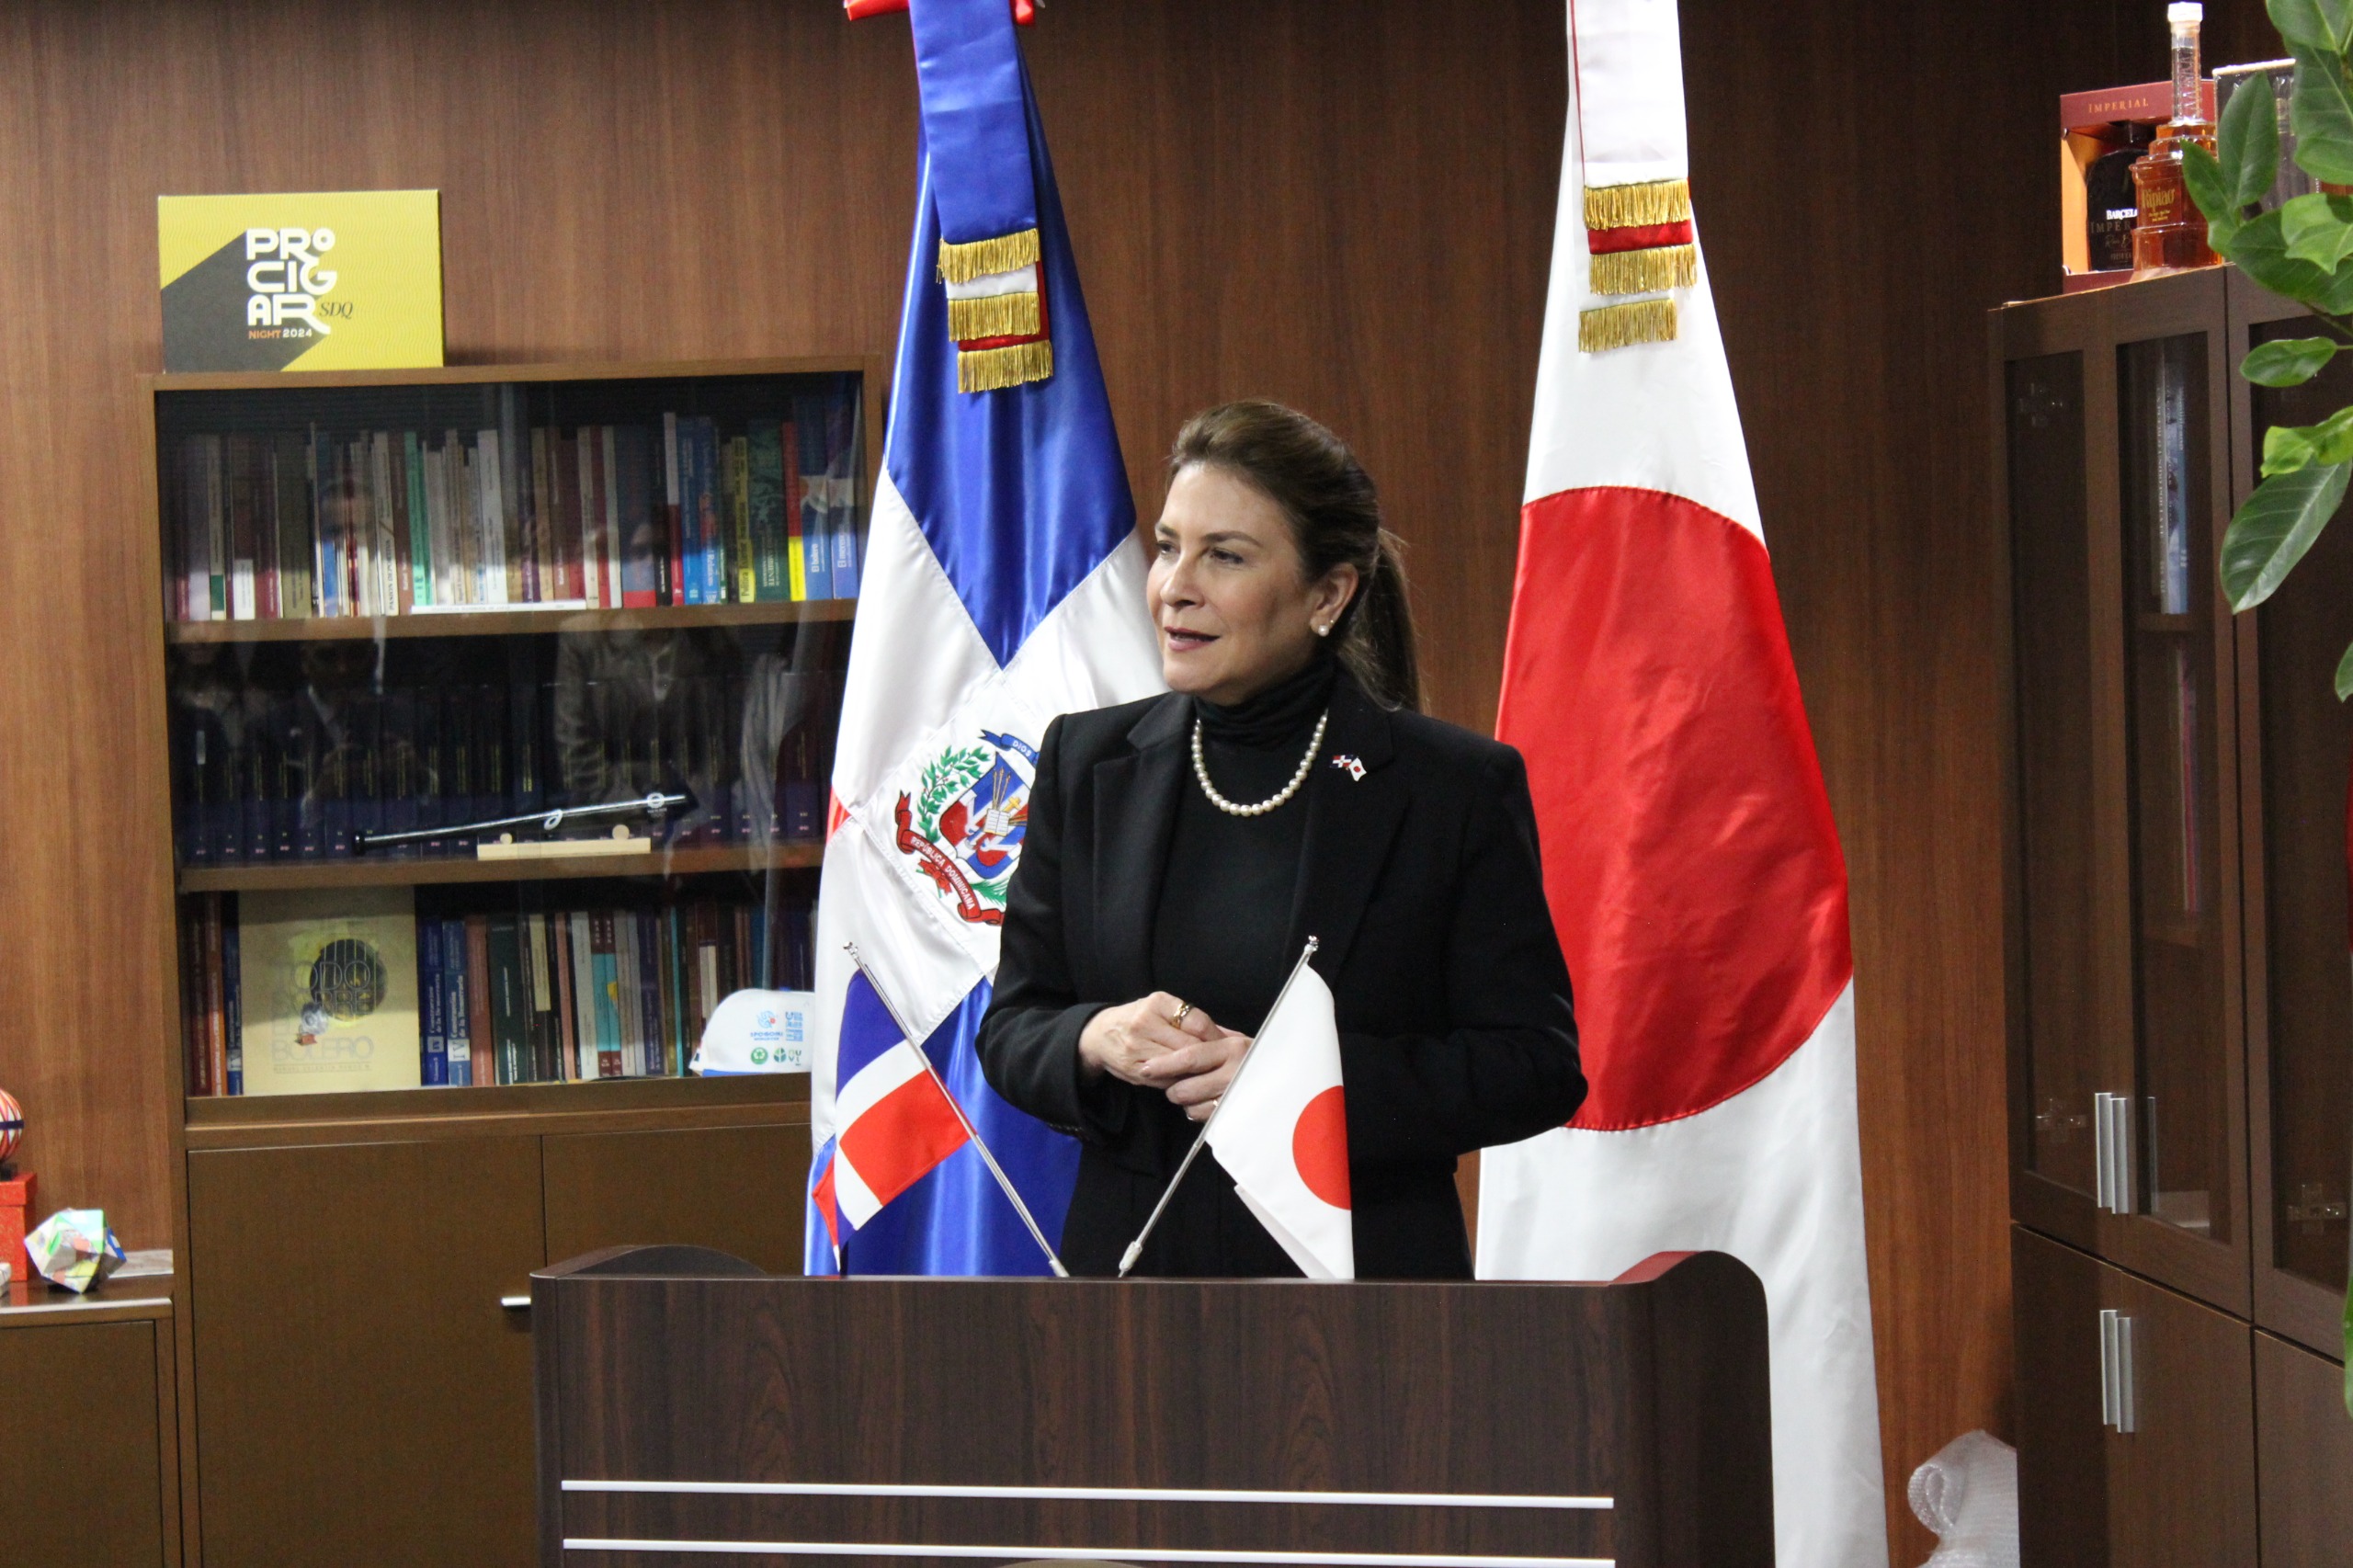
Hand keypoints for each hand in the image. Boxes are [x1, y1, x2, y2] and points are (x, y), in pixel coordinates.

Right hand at [1078, 992, 1222, 1087]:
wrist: (1100, 1034)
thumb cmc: (1139, 1019)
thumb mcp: (1163, 1009)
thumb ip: (1194, 1020)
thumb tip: (1232, 1036)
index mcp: (1157, 1003)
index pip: (1197, 1022)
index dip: (1215, 1037)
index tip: (1226, 1046)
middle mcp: (1144, 1023)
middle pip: (1189, 1046)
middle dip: (1208, 1057)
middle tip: (1223, 1064)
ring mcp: (1137, 1048)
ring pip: (1179, 1065)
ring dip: (1196, 1072)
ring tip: (1208, 1073)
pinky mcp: (1134, 1069)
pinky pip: (1166, 1080)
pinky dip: (1180, 1081)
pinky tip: (1188, 1080)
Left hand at [1140, 1028, 1250, 1120]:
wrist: (1288, 1078)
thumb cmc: (1254, 1056)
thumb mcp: (1236, 1041)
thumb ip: (1211, 1037)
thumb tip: (1179, 1032)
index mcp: (1232, 1049)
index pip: (1190, 1057)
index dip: (1164, 1064)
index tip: (1145, 1068)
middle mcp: (1235, 1073)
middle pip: (1186, 1087)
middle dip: (1172, 1087)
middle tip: (1172, 1083)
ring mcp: (1236, 1097)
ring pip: (1192, 1105)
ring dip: (1185, 1100)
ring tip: (1192, 1091)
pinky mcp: (1236, 1116)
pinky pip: (1203, 1118)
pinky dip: (1197, 1111)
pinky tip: (1204, 1101)